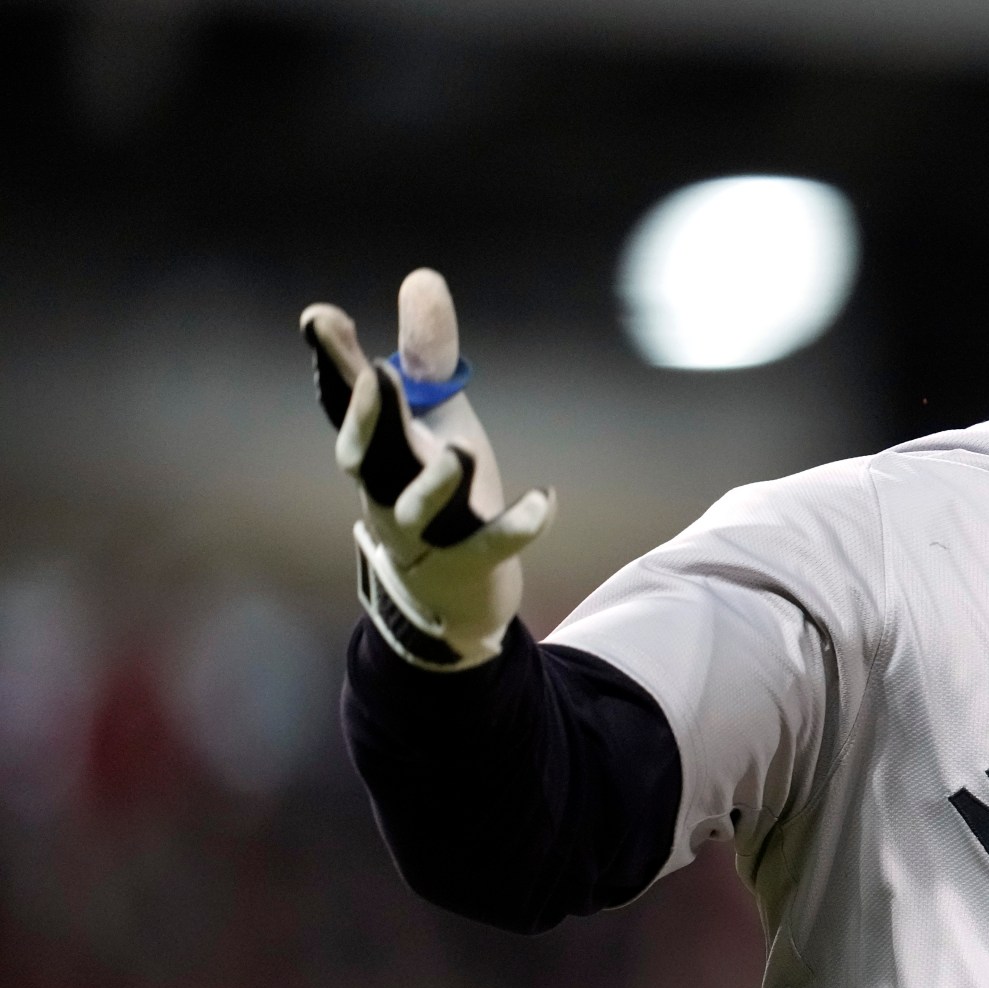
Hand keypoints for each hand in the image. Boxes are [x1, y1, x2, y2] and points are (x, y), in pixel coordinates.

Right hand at [300, 268, 553, 669]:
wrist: (450, 588)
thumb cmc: (435, 486)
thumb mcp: (434, 414)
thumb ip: (429, 352)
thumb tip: (422, 276)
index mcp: (376, 448)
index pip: (347, 403)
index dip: (333, 363)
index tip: (320, 319)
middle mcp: (388, 488)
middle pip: (369, 454)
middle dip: (370, 417)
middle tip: (376, 373)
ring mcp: (425, 532)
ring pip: (420, 508)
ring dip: (436, 481)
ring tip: (459, 450)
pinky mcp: (470, 562)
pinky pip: (490, 545)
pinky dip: (518, 525)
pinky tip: (546, 498)